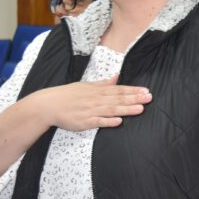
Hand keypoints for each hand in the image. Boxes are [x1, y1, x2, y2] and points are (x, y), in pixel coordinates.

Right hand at [30, 75, 151, 130]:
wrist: (48, 105)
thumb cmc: (68, 94)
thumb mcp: (87, 85)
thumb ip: (104, 83)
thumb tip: (118, 76)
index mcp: (98, 90)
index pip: (119, 90)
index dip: (134, 90)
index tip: (146, 90)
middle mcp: (97, 99)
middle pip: (119, 99)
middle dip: (135, 98)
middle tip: (149, 98)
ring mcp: (91, 111)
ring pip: (112, 110)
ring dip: (126, 109)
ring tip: (140, 109)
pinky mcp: (84, 122)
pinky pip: (98, 122)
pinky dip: (108, 122)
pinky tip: (119, 122)